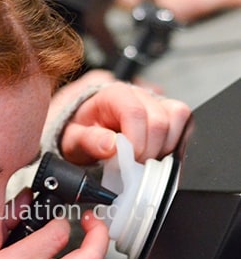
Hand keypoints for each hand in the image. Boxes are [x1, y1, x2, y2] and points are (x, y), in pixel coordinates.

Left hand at [59, 82, 190, 163]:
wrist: (86, 129)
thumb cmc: (81, 131)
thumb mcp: (73, 139)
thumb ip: (88, 141)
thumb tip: (111, 145)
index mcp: (113, 94)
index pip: (135, 112)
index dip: (135, 141)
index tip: (128, 160)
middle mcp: (138, 93)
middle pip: (161, 119)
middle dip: (149, 150)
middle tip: (133, 165)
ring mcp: (156, 101)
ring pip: (179, 118)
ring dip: (164, 147)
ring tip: (143, 159)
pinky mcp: (169, 113)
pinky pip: (186, 124)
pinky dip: (174, 144)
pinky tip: (155, 154)